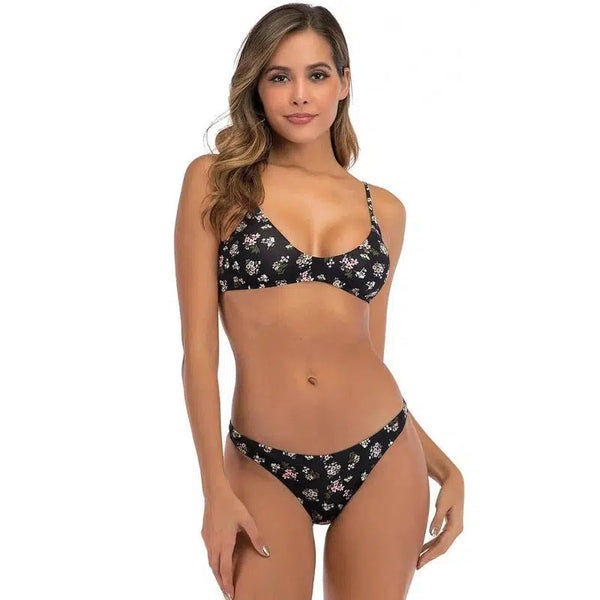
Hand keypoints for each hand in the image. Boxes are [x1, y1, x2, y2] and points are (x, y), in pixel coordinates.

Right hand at [201, 484, 270, 598]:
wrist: (215, 493)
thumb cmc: (232, 505)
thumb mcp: (247, 520)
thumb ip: (256, 537)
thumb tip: (266, 552)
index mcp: (224, 543)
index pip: (225, 570)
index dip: (228, 584)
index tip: (231, 595)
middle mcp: (213, 544)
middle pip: (215, 570)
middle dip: (221, 583)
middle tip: (227, 594)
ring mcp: (208, 539)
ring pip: (211, 562)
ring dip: (216, 573)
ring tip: (223, 582)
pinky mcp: (205, 534)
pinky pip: (208, 553)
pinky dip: (213, 562)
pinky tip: (217, 561)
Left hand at [417, 467, 463, 569]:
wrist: (455, 482)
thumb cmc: (448, 491)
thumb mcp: (442, 504)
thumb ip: (438, 519)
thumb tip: (433, 534)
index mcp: (456, 527)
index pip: (442, 545)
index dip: (431, 555)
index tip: (420, 561)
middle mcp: (456, 530)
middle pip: (442, 548)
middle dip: (430, 557)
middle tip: (417, 565)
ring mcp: (453, 528)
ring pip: (441, 544)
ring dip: (430, 552)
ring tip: (418, 559)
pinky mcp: (449, 525)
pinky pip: (441, 538)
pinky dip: (432, 544)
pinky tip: (424, 547)